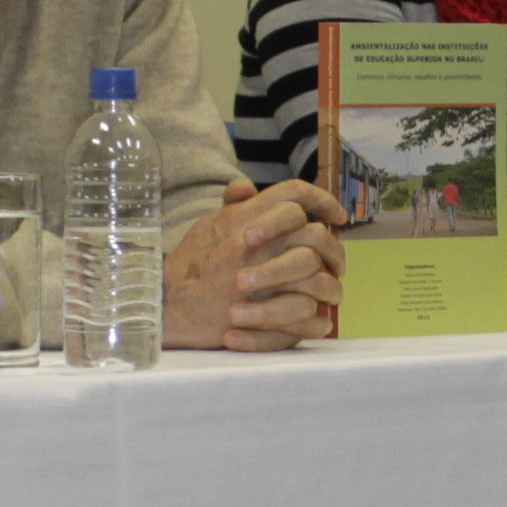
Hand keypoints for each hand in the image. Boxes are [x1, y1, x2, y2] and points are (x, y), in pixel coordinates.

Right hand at [165, 177, 346, 349]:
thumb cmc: (190, 265)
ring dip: (331, 285)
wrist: (168, 304)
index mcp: (246, 219)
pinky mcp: (263, 315)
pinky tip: (321, 318)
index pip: (294, 194)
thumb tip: (247, 187)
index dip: (322, 199)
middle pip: (315, 235)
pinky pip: (307, 315)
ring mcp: (262, 281)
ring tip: (331, 290)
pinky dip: (318, 319)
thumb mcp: (207, 225)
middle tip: (338, 262)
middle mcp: (257, 246)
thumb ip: (232, 206)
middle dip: (334, 248)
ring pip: (318, 277)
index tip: (336, 214)